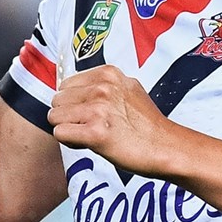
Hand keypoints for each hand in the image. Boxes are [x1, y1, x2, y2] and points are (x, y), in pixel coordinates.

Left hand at [48, 65, 173, 175]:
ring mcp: (98, 109)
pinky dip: (70, 142)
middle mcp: (102, 87)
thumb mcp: (128, 90)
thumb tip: (74, 89)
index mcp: (108, 74)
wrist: (166, 147)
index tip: (91, 113)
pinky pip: (60, 133)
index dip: (74, 102)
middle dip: (68, 116)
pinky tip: (90, 143)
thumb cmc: (147, 125)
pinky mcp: (96, 132)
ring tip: (91, 134)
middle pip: (57, 100)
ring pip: (55, 117)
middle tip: (90, 126)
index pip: (66, 84)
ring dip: (68, 129)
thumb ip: (103, 85)